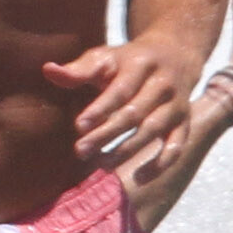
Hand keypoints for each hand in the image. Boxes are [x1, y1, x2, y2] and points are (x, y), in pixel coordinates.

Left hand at [43, 34, 199, 165]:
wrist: (175, 54)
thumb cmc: (129, 61)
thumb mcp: (105, 57)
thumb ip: (78, 69)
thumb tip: (48, 70)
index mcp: (141, 64)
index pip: (120, 90)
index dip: (101, 109)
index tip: (79, 126)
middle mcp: (162, 84)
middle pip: (135, 113)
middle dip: (107, 134)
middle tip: (81, 151)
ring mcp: (176, 104)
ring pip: (153, 130)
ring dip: (127, 150)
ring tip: (101, 165)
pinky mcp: (184, 122)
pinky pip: (176, 146)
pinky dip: (160, 164)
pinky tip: (139, 178)